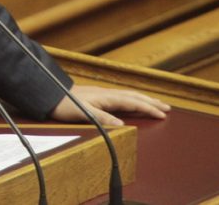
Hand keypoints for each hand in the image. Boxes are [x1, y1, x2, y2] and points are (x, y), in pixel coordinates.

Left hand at [50, 85, 170, 125]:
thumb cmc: (66, 105)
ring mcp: (103, 94)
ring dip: (143, 99)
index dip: (148, 108)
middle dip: (151, 102)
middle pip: (134, 96)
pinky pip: (121, 97)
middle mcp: (107, 94)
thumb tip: (121, 125)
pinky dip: (132, 99)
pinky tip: (132, 103)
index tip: (163, 114)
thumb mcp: (84, 113)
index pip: (133, 102)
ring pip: (128, 95)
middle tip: (167, 107)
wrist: (50, 96)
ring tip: (155, 103)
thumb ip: (102, 118)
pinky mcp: (98, 97)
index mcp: (106, 97)